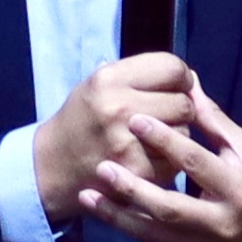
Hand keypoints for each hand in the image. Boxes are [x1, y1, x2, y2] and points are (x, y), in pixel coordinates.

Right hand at [33, 53, 197, 224]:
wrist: (52, 165)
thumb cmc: (82, 119)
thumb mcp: (99, 84)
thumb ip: (141, 75)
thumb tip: (189, 78)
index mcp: (109, 79)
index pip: (172, 67)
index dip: (180, 77)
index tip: (174, 87)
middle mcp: (119, 108)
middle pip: (183, 102)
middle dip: (180, 108)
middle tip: (165, 115)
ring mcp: (128, 143)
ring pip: (183, 132)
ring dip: (176, 135)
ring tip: (153, 137)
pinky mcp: (136, 173)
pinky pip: (174, 161)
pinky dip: (167, 160)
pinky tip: (149, 157)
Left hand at [78, 74, 241, 241]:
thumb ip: (213, 121)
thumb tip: (186, 85)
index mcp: (239, 189)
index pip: (195, 162)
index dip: (164, 140)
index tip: (135, 120)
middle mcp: (223, 224)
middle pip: (169, 208)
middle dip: (131, 188)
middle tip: (101, 167)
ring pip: (156, 235)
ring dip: (119, 216)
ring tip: (88, 196)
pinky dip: (133, 230)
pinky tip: (109, 214)